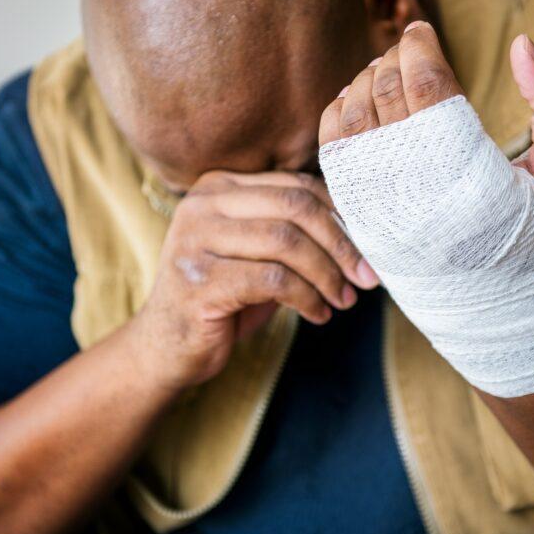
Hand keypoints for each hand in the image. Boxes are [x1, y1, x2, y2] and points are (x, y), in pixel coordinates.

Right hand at [129, 170, 379, 389]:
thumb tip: (360, 229)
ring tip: (343, 299)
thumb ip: (292, 231)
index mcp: (217, 186)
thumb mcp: (257, 254)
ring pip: (286, 242)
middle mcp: (201, 205)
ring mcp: (194, 241)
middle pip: (294, 207)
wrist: (166, 347)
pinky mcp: (199, 281)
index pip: (295, 186)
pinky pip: (273, 280)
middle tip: (366, 276)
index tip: (367, 247)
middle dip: (341, 243)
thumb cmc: (222, 297)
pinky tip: (318, 314)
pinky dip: (307, 298)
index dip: (340, 215)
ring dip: (327, 275)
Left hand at [318, 21, 533, 206]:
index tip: (422, 30)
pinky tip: (357, 101)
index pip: (429, 85)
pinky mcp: (359, 216)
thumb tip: (522, 42)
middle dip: (393, 57)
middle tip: (406, 48)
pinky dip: (338, 113)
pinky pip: (332, 149)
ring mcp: (382, 202)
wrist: (493, 307)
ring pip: (354, 116)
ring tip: (385, 72)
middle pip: (387, 92)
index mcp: (470, 170)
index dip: (419, 47)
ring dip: (364, 81)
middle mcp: (418, 185)